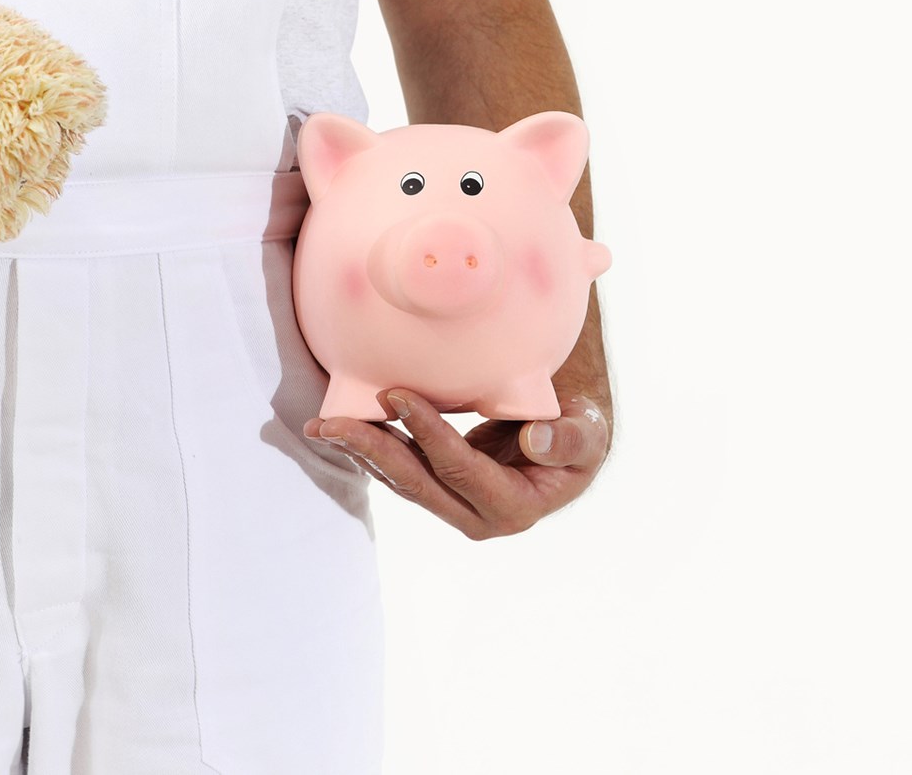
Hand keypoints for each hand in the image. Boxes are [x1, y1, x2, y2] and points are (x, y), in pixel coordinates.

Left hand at [303, 388, 610, 539]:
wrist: (569, 440)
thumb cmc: (582, 432)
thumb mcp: (588, 433)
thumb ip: (570, 439)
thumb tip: (536, 443)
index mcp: (515, 508)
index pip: (461, 470)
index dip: (428, 434)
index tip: (397, 394)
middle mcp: (477, 518)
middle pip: (416, 483)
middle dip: (371, 451)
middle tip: (332, 422)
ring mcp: (453, 506)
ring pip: (400, 480)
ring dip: (359, 450)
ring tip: (322, 424)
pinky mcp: (438, 489)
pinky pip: (399, 468)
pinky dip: (369, 446)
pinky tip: (340, 427)